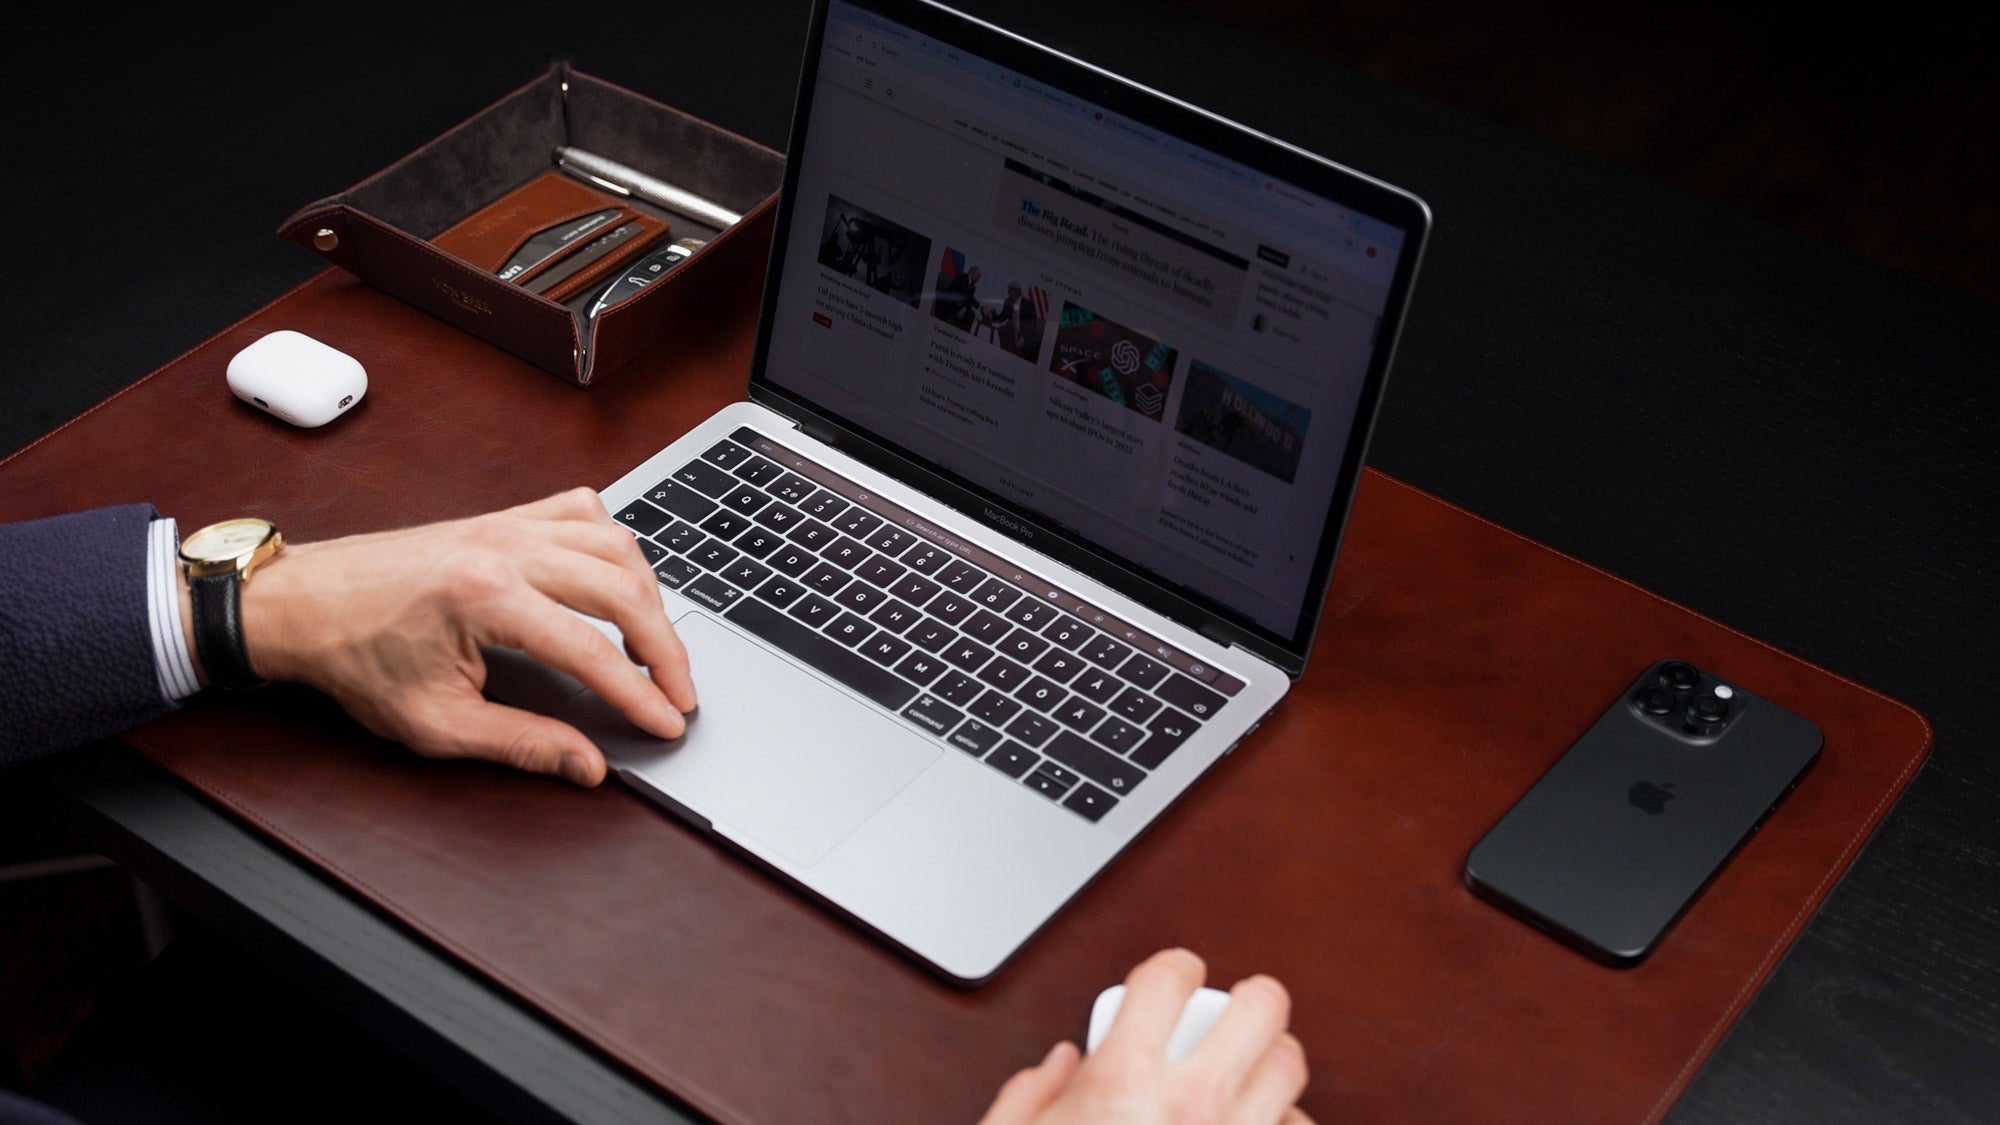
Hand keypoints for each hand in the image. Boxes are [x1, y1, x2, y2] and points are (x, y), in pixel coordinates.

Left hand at [226, 487, 695, 784]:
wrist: (304, 603)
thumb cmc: (356, 657)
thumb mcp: (435, 722)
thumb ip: (520, 742)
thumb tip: (585, 764)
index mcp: (486, 598)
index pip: (593, 650)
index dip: (640, 693)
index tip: (667, 722)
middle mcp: (505, 548)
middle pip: (622, 589)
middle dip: (665, 646)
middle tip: (680, 691)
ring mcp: (507, 525)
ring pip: (615, 543)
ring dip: (649, 593)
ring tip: (656, 644)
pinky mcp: (503, 517)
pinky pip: (582, 511)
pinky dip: (613, 542)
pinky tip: (617, 578)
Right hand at [978, 948, 1312, 1124]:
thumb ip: (1028, 1097)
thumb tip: (1063, 1064)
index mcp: (1123, 1081)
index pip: (1170, 977)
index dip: (1175, 968)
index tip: (1175, 979)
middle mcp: (1193, 1108)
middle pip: (1262, 1010)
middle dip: (1253, 1002)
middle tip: (1236, 1015)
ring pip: (1294, 1073)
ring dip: (1276, 1068)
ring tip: (1253, 1079)